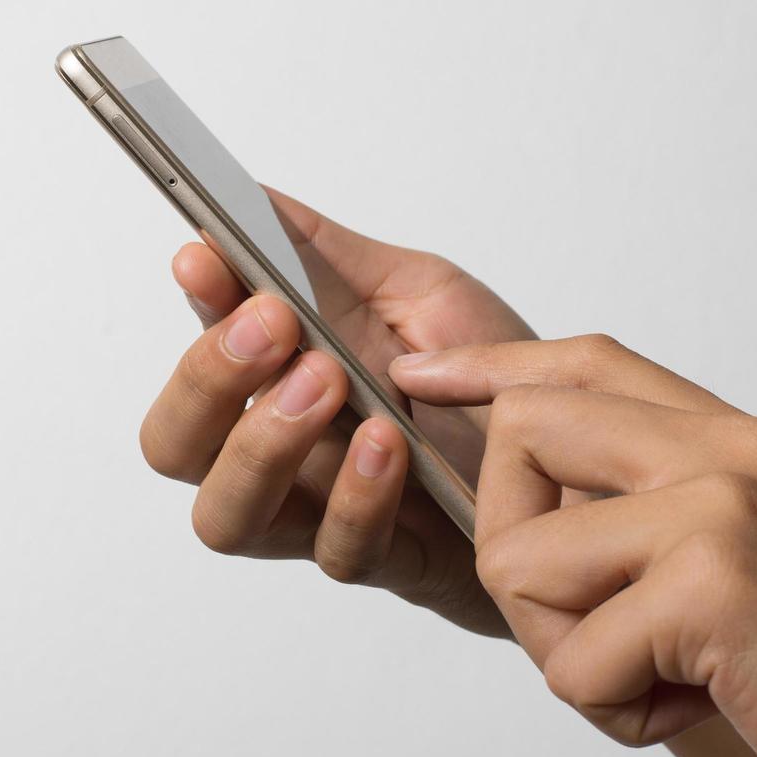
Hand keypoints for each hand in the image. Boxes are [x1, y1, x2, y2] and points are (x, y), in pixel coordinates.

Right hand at [138, 188, 533, 636]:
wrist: (582, 462)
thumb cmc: (493, 381)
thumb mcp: (417, 293)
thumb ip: (327, 255)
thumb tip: (250, 197)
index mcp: (276, 380)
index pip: (196, 348)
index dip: (194, 304)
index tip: (211, 256)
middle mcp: (280, 451)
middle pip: (174, 444)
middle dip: (205, 380)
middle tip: (273, 324)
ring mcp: (321, 512)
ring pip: (225, 516)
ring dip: (261, 445)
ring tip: (327, 385)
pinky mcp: (383, 559)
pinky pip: (338, 549)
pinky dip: (355, 492)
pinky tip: (388, 444)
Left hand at [390, 338, 756, 756]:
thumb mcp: (751, 551)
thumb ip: (657, 507)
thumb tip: (535, 511)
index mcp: (733, 437)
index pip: (586, 361)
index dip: (492, 366)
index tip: (423, 379)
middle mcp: (724, 450)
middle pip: (520, 434)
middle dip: (510, 547)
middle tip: (585, 623)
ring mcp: (717, 508)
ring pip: (519, 562)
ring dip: (565, 649)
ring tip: (657, 677)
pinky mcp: (710, 586)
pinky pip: (570, 658)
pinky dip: (611, 710)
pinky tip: (691, 711)